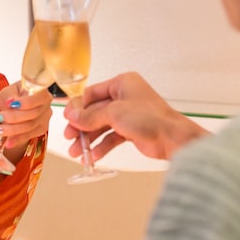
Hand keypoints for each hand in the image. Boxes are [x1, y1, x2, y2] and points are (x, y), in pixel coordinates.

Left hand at [0, 82, 52, 160]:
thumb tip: (10, 102)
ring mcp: (45, 118)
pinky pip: (29, 136)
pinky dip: (17, 139)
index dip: (26, 102)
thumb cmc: (13, 96)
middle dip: (14, 117)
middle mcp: (46, 105)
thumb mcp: (8, 92)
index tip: (10, 104)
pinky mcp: (41, 129)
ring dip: (13, 129)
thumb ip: (10, 95)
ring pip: (30, 126)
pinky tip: (8, 142)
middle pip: (33, 113)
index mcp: (41, 91)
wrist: (15, 107)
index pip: (38, 97)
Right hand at [62, 72, 208, 160]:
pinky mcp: (131, 130)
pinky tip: (92, 156)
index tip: (67, 118)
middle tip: (70, 137)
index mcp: (122, 83)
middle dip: (82, 126)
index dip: (78, 106)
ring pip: (102, 125)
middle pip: (95, 111)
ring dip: (89, 139)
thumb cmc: (150, 118)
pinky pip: (111, 136)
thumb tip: (72, 116)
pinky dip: (101, 146)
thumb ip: (90, 115)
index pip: (92, 93)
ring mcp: (128, 114)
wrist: (172, 138)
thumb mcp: (114, 113)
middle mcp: (125, 96)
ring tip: (77, 152)